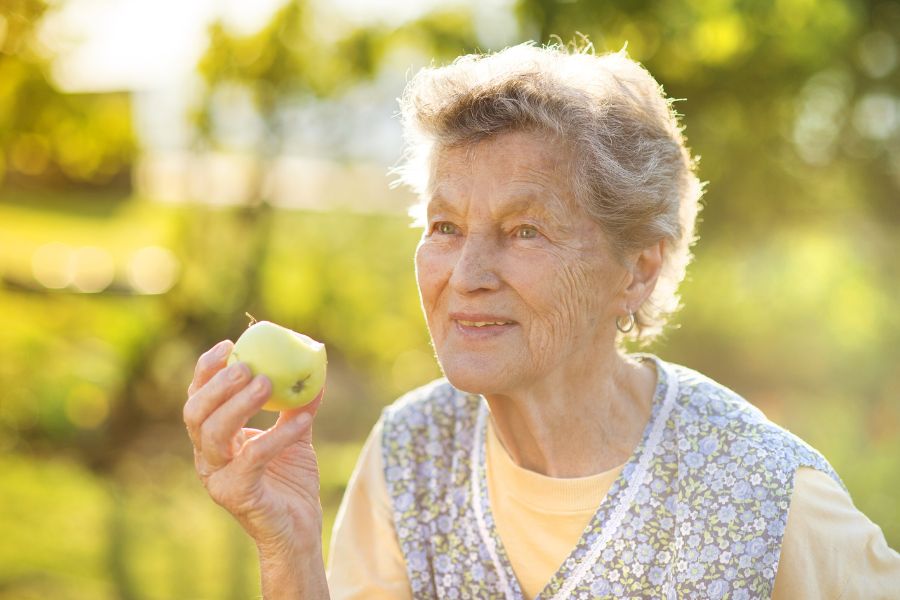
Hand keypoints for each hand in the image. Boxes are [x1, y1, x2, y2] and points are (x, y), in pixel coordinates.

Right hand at [183, 339, 325, 557]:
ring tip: (267, 383)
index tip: (228, 344)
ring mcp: (218, 478)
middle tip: (246, 366)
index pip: (198, 398)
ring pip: (214, 434)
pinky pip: (254, 458)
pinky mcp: (237, 494)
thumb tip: (315, 366)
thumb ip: (298, 404)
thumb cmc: (290, 482)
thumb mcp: (295, 435)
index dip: (206, 371)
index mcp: (213, 439)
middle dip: (217, 385)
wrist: (298, 530)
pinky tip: (303, 422)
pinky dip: (278, 436)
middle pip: (195, 414)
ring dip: (239, 404)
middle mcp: (207, 457)